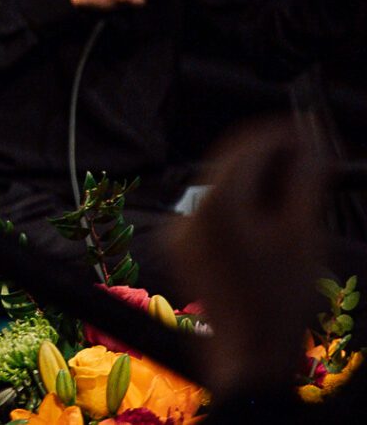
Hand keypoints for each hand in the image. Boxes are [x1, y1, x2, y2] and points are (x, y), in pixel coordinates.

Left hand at [169, 118, 326, 397]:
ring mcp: (180, 231)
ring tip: (296, 195)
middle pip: (230, 165)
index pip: (245, 147)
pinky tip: (270, 221)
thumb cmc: (281, 300)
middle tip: (307, 161)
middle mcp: (187, 210)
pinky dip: (240, 207)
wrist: (250, 357)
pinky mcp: (182, 249)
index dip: (279, 135)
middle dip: (268, 158)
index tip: (307, 133)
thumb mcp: (303, 234)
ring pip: (221, 188)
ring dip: (256, 183)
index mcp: (215, 204)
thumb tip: (310, 148)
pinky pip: (211, 213)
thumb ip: (305, 182)